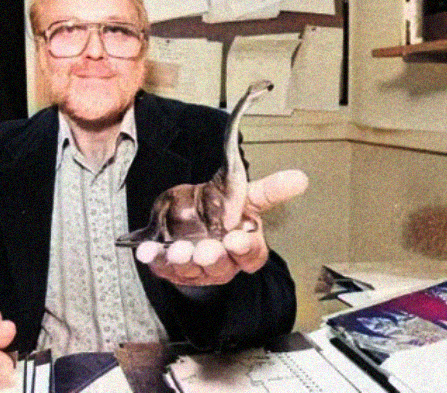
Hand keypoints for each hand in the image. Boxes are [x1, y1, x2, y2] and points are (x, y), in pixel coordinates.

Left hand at [135, 169, 308, 285]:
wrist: (192, 219)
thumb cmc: (223, 212)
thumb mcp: (246, 197)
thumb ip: (270, 189)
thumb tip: (299, 178)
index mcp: (244, 248)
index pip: (251, 255)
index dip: (245, 249)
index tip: (236, 239)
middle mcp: (222, 262)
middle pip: (220, 265)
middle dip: (213, 257)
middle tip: (205, 249)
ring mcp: (196, 268)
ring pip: (191, 269)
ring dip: (184, 260)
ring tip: (178, 250)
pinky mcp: (172, 269)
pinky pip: (162, 267)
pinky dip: (154, 259)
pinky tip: (147, 251)